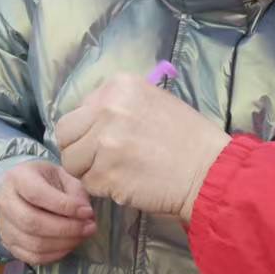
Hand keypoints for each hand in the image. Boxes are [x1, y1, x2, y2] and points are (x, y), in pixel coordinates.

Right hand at [0, 162, 97, 265]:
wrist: (19, 190)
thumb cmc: (43, 180)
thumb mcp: (61, 174)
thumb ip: (75, 191)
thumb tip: (86, 214)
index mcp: (17, 178)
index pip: (37, 195)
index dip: (65, 206)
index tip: (87, 211)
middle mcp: (4, 202)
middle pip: (32, 222)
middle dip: (66, 228)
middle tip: (89, 227)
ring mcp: (3, 226)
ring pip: (33, 243)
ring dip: (64, 243)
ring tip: (82, 236)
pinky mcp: (8, 244)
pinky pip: (32, 257)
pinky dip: (55, 254)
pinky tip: (69, 245)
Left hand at [57, 75, 229, 219]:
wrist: (209, 170)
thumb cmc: (188, 138)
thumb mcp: (153, 101)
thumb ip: (118, 105)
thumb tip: (89, 119)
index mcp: (118, 86)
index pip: (79, 109)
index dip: (89, 129)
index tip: (106, 139)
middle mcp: (106, 109)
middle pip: (65, 133)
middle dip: (79, 149)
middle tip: (101, 160)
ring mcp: (103, 142)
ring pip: (71, 161)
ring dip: (88, 171)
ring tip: (117, 172)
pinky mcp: (104, 173)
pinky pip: (88, 183)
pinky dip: (102, 188)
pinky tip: (127, 183)